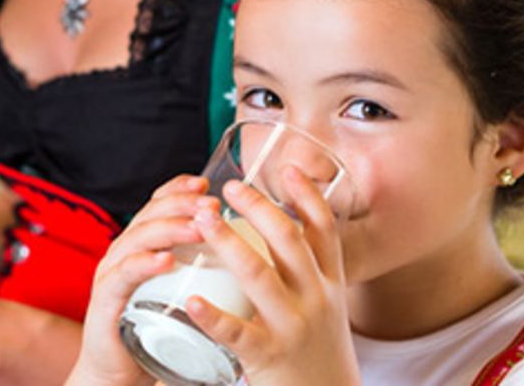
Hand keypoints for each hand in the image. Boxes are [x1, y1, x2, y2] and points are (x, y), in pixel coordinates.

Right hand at [66, 175, 217, 385]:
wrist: (120, 370)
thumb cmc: (155, 328)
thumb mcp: (179, 289)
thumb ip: (198, 266)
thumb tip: (241, 247)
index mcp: (143, 244)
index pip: (158, 204)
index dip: (180, 189)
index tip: (207, 183)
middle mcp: (124, 251)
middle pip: (151, 214)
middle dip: (183, 204)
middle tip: (212, 204)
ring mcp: (113, 272)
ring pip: (138, 237)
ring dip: (170, 229)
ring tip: (198, 227)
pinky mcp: (106, 300)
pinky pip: (124, 275)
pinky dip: (144, 264)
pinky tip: (165, 260)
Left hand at [185, 170, 360, 385]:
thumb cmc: (318, 351)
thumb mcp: (326, 307)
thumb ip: (307, 273)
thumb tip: (281, 230)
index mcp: (330, 285)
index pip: (324, 230)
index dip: (307, 196)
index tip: (287, 168)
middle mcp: (317, 299)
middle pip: (289, 241)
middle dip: (259, 208)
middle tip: (230, 187)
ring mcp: (294, 327)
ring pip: (260, 276)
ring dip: (229, 242)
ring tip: (203, 220)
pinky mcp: (270, 356)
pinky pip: (238, 333)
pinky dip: (214, 315)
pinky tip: (192, 301)